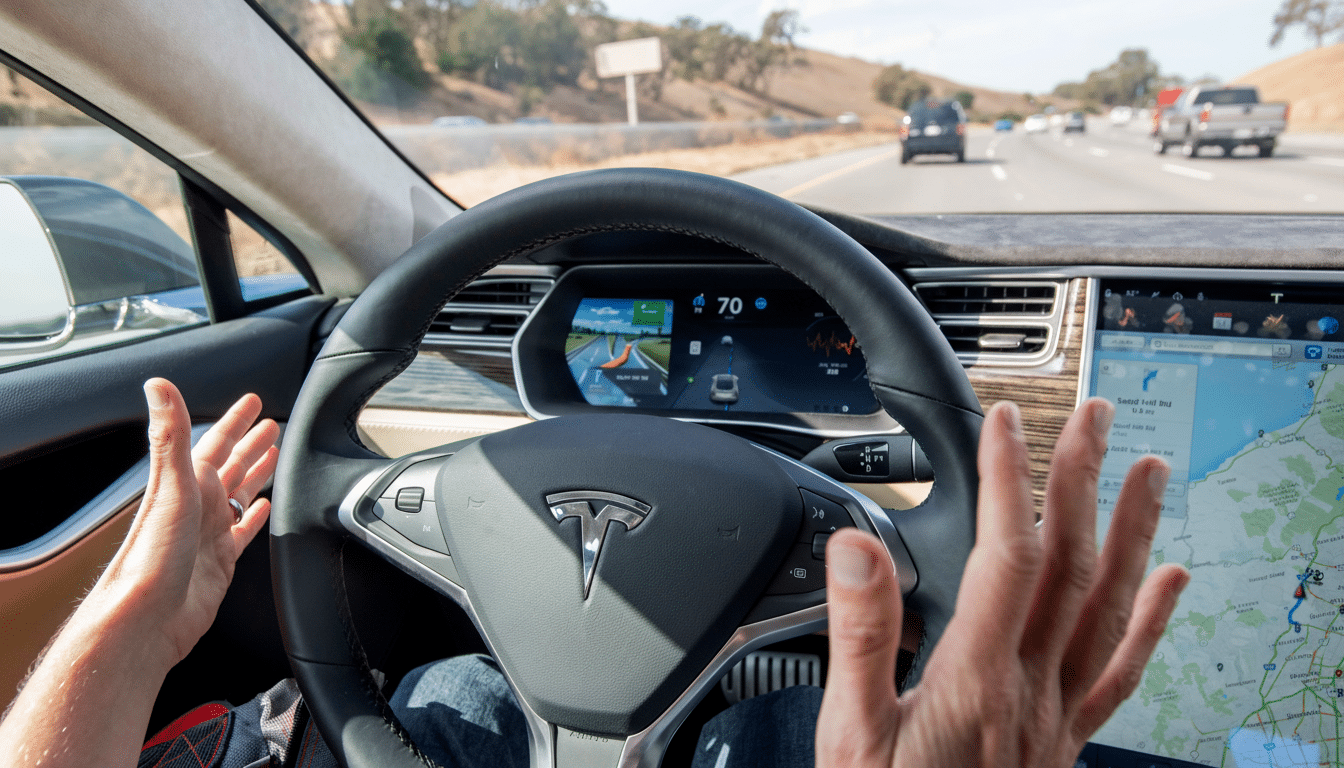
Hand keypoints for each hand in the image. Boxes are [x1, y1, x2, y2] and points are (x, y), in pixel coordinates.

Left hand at [94, 378, 278, 663]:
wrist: (147, 617)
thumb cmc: (152, 557)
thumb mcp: (169, 486)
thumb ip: (170, 434)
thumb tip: (158, 385)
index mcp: (188, 483)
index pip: (216, 441)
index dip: (236, 421)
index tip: (253, 402)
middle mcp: (198, 505)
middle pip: (231, 466)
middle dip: (251, 444)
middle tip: (272, 425)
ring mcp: (209, 534)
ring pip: (238, 495)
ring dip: (256, 475)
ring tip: (273, 458)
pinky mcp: (220, 563)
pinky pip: (243, 531)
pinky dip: (255, 517)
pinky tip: (262, 510)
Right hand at [815, 398, 1189, 767]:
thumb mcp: (850, 734)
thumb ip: (860, 636)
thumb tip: (858, 548)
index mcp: (973, 679)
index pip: (1008, 555)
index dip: (1009, 478)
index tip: (1005, 422)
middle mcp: (1029, 690)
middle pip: (1071, 565)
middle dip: (1082, 480)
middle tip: (1093, 417)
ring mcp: (1056, 715)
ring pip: (1108, 608)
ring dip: (1132, 532)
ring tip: (1148, 472)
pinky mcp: (1064, 740)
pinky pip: (1120, 673)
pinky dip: (1151, 623)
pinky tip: (1170, 582)